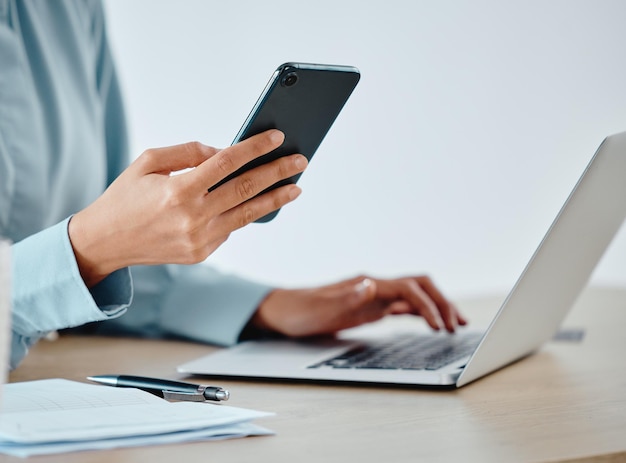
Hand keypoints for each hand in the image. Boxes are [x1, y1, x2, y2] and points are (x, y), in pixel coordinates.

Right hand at [69, 130, 306, 286]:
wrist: (105, 242)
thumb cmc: (126, 195)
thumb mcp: (148, 162)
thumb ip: (189, 152)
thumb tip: (225, 151)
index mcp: (178, 189)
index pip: (228, 162)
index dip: (255, 147)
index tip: (278, 137)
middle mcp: (193, 217)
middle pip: (247, 188)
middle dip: (278, 172)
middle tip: (301, 160)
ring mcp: (200, 239)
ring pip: (248, 214)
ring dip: (276, 199)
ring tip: (296, 187)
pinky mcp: (203, 253)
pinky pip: (230, 228)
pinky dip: (243, 212)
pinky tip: (255, 202)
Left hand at [251, 275, 466, 336]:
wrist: (285, 311)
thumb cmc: (301, 311)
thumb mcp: (321, 309)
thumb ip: (346, 297)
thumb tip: (371, 285)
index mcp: (367, 285)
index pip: (408, 289)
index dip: (427, 306)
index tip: (438, 327)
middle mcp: (375, 286)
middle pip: (420, 286)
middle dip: (442, 302)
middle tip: (459, 325)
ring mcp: (375, 296)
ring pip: (415, 296)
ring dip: (437, 307)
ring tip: (455, 325)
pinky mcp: (371, 307)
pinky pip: (403, 307)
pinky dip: (422, 313)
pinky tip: (432, 324)